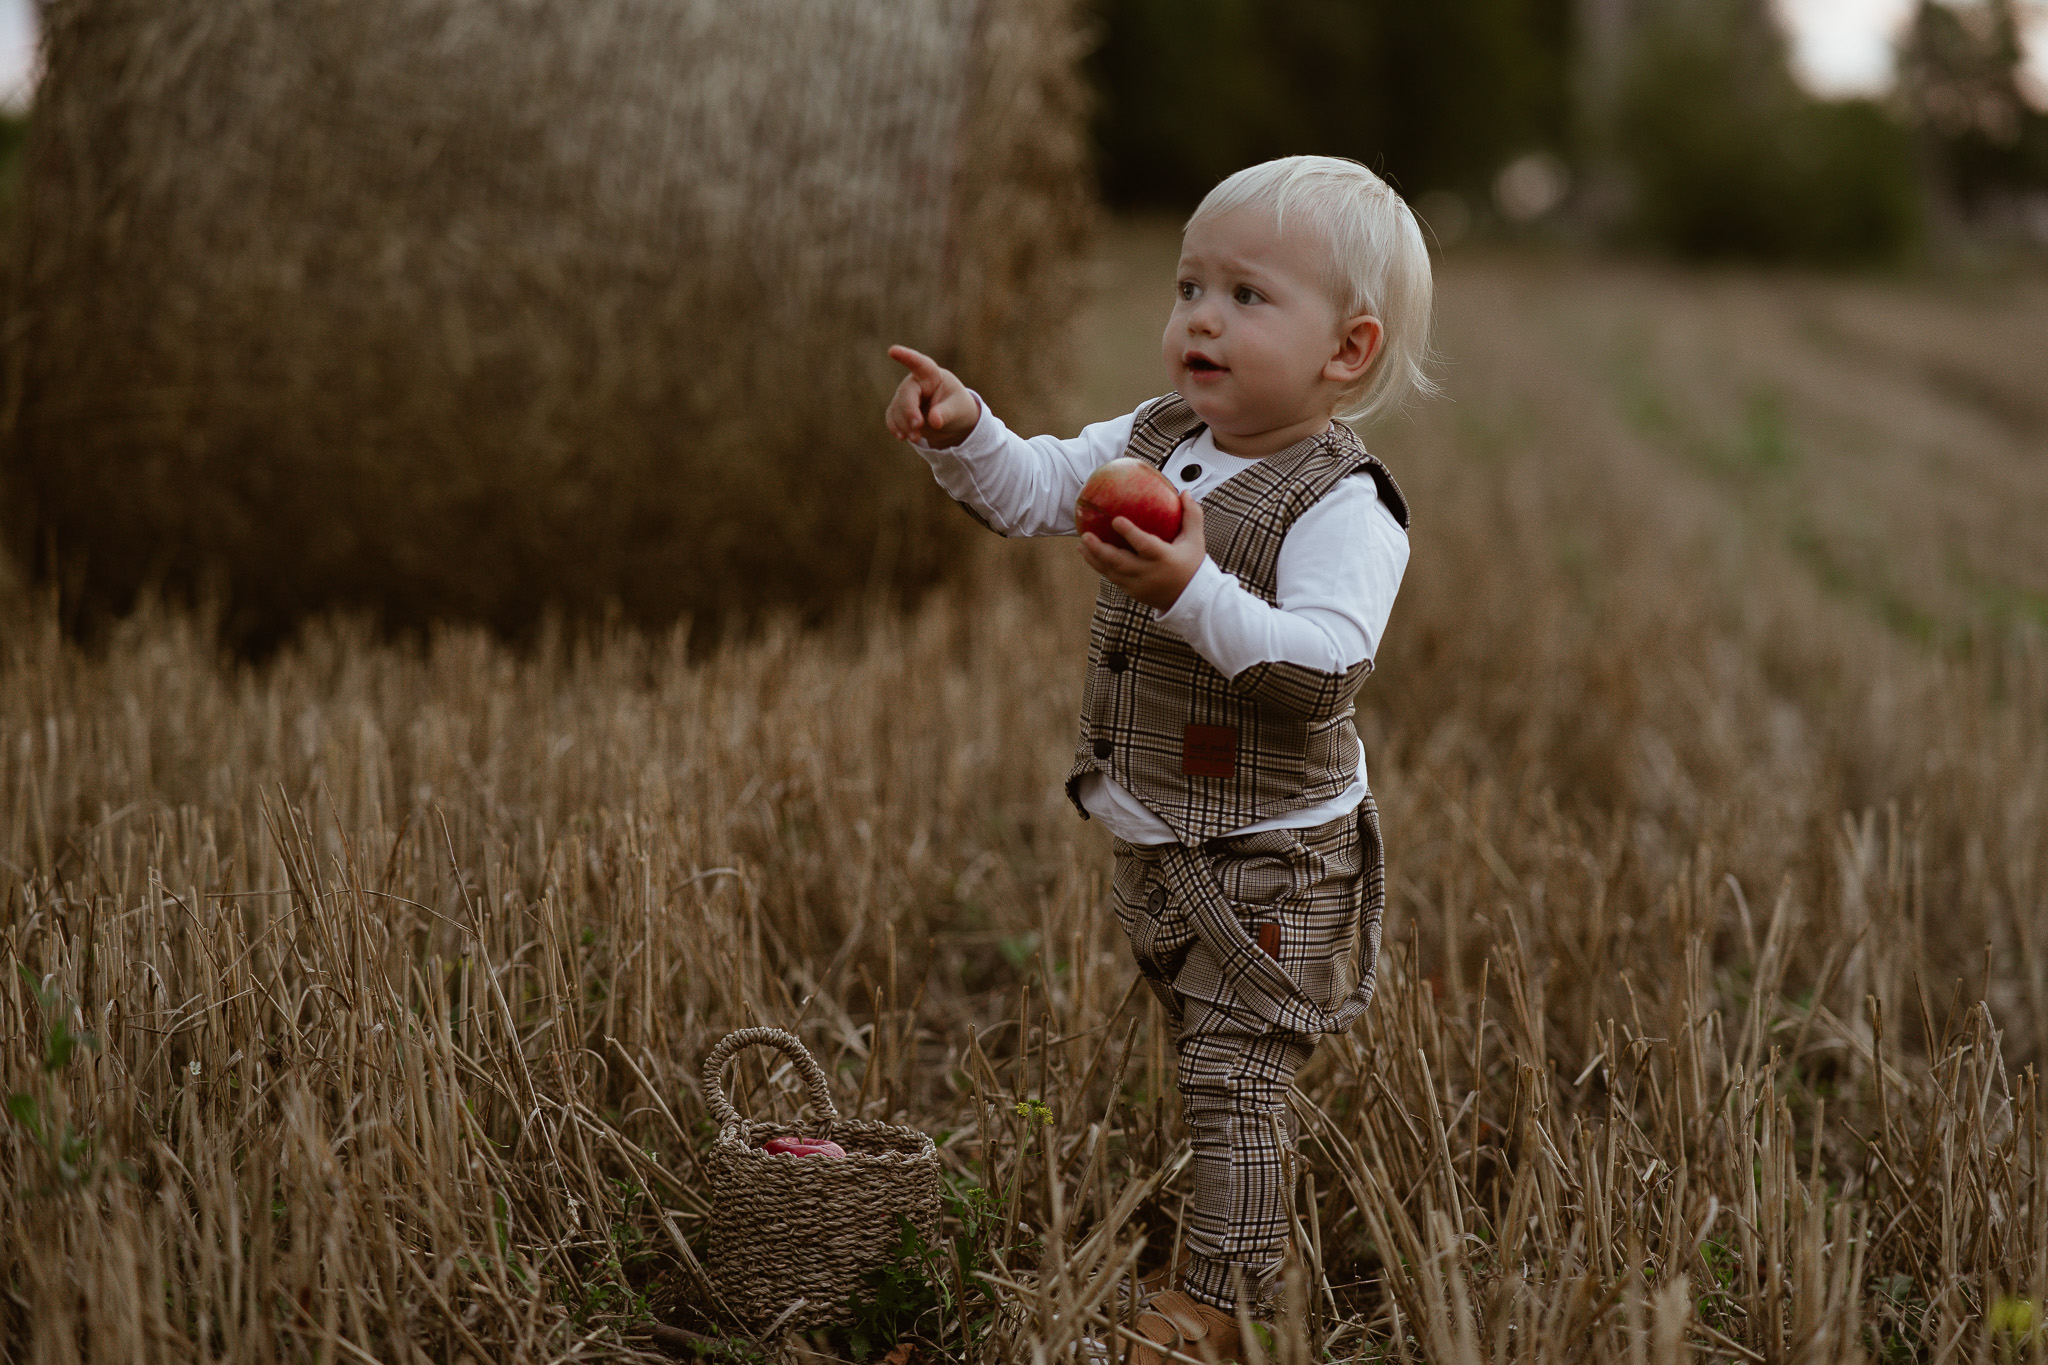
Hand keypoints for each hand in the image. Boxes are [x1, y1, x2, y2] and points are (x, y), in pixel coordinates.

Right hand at [885, 345, 979, 447]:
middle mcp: (915, 382)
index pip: (919, 364)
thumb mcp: (958, 409)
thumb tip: (934, 421)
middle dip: (909, 411)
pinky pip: (892, 417)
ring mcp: (905, 395)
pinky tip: (902, 437)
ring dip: (904, 425)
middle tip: (918, 427)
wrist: (952, 419)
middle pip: (906, 394)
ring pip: (897, 409)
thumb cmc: (957, 407)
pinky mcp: (899, 409)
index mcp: (931, 375)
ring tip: (916, 438)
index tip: (893, 351)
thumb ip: (946, 413)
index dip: (906, 357)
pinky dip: (895, 428)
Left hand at [1078, 493, 1206, 611]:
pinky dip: (1100, 567)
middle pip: (1120, 562)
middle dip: (1100, 549)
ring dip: (1094, 558)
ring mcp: (1138, 585)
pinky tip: (1089, 555)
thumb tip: (1184, 493)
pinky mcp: (1132, 592)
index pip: (1145, 546)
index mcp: (1164, 558)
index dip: (1130, 534)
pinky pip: (1112, 578)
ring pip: (1111, 572)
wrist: (1191, 599)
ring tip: (1081, 544)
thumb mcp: (1196, 540)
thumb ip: (1191, 516)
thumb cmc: (1192, 565)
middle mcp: (1149, 573)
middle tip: (1086, 535)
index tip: (1116, 520)